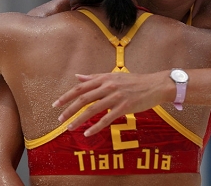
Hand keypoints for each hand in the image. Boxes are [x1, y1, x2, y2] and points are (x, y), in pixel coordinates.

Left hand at [52, 70, 172, 135]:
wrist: (154, 85)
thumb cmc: (133, 81)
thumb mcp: (112, 75)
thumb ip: (94, 77)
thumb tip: (77, 76)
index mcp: (104, 78)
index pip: (80, 88)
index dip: (67, 96)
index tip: (56, 104)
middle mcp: (108, 86)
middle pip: (83, 99)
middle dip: (69, 109)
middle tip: (60, 119)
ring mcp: (116, 97)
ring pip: (92, 109)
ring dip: (79, 120)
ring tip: (70, 128)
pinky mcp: (124, 107)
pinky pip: (107, 119)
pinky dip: (96, 127)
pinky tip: (88, 134)